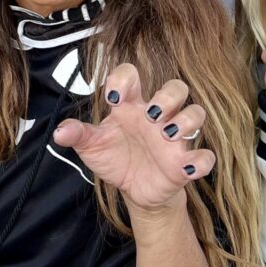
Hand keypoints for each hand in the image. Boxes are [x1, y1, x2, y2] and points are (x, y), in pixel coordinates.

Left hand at [52, 63, 214, 211]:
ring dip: (185, 121)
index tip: (114, 96)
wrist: (134, 190)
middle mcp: (157, 117)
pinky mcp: (186, 163)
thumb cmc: (116, 158)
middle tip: (150, 115)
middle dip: (166, 97)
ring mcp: (175, 138)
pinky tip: (186, 168)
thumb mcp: (92, 147)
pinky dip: (201, 161)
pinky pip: (206, 157)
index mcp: (131, 106)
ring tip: (167, 135)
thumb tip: (59, 132)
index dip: (124, 78)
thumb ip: (78, 135)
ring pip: (195, 113)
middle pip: (176, 88)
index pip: (132, 76)